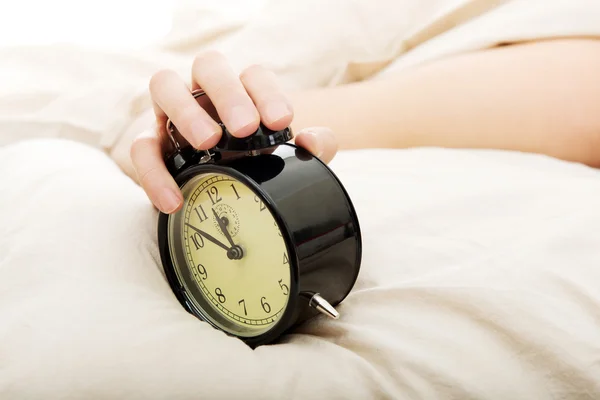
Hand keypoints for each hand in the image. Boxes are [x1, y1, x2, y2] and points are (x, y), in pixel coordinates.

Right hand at [130, 51, 337, 213]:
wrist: (216, 193)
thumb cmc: (254, 165)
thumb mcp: (287, 159)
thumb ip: (314, 147)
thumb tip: (311, 142)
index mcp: (242, 92)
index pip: (253, 75)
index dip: (267, 93)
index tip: (281, 121)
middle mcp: (205, 93)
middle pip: (209, 66)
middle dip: (228, 93)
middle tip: (245, 128)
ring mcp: (172, 112)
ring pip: (164, 85)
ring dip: (186, 110)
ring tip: (207, 142)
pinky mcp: (149, 141)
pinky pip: (140, 147)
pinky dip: (153, 172)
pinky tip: (174, 199)